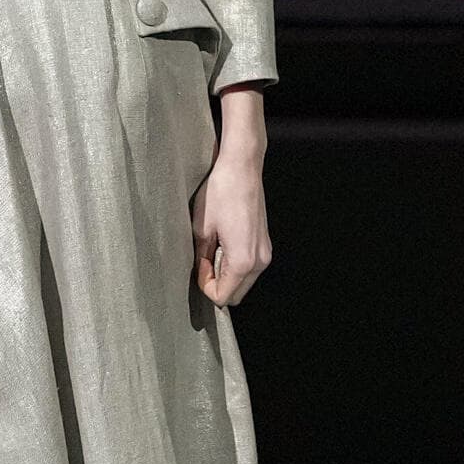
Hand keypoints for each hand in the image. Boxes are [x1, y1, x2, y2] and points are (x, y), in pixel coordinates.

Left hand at [191, 86, 271, 308]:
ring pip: (243, 282)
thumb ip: (201, 258)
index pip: (222, 296)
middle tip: (202, 261)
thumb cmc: (220, 193)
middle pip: (236, 295)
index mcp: (243, 260)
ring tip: (212, 250)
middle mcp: (259, 261)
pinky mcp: (265, 244)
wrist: (242, 167)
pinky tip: (223, 243)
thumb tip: (201, 273)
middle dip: (217, 285)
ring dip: (226, 275)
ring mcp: (265, 253)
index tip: (198, 263)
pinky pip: (249, 268)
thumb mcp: (201, 228)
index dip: (205, 285)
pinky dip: (234, 265)